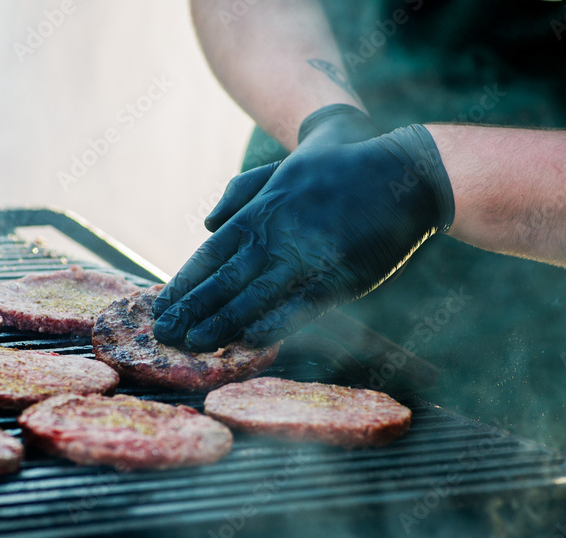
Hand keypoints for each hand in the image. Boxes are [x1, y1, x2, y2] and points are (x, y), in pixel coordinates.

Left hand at [151, 119, 453, 351]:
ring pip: (254, 295)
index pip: (210, 255)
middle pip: (222, 279)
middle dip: (191, 308)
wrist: (404, 168)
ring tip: (193, 345)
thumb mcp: (284, 167)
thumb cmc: (342, 164)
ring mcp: (307, 254)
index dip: (184, 284)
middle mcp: (275, 234)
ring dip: (221, 322)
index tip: (161, 305)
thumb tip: (209, 222)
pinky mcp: (340, 274)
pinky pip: (301, 305)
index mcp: (260, 212)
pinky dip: (276, 323)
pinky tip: (250, 340)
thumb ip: (244, 191)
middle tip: (162, 334)